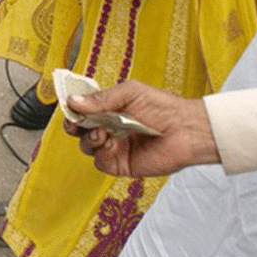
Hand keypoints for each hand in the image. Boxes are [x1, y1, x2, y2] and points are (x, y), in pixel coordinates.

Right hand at [63, 80, 219, 176]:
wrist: (186, 130)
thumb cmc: (163, 107)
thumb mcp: (130, 93)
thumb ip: (101, 99)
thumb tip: (73, 102)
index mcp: (111, 109)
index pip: (83, 110)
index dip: (73, 110)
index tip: (69, 108)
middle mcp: (110, 128)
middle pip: (79, 129)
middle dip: (75, 126)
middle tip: (79, 123)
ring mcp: (115, 147)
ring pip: (86, 146)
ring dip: (89, 139)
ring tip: (102, 133)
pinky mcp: (121, 164)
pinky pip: (100, 162)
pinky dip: (102, 154)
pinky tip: (113, 145)